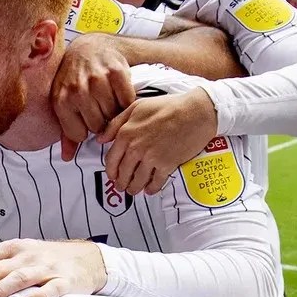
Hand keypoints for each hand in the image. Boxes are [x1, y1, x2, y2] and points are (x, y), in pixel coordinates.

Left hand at [52, 34, 135, 160]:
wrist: (89, 49)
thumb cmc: (74, 80)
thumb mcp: (64, 103)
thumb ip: (66, 132)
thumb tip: (67, 158)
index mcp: (61, 101)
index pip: (79, 135)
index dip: (85, 131)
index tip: (87, 121)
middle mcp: (77, 90)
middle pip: (98, 126)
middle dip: (101, 122)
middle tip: (101, 112)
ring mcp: (97, 80)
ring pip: (113, 114)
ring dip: (114, 113)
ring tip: (109, 103)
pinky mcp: (116, 72)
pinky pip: (127, 100)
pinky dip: (126, 101)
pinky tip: (119, 96)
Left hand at [99, 88, 217, 195]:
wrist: (196, 112)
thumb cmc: (167, 106)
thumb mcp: (136, 107)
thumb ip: (116, 123)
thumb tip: (100, 139)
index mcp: (126, 134)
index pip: (111, 159)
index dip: (111, 171)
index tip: (112, 175)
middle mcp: (136, 148)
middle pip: (123, 174)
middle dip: (121, 183)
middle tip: (122, 187)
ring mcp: (151, 158)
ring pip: (137, 181)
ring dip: (134, 189)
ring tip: (134, 190)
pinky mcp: (167, 165)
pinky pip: (155, 183)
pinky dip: (151, 189)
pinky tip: (150, 190)